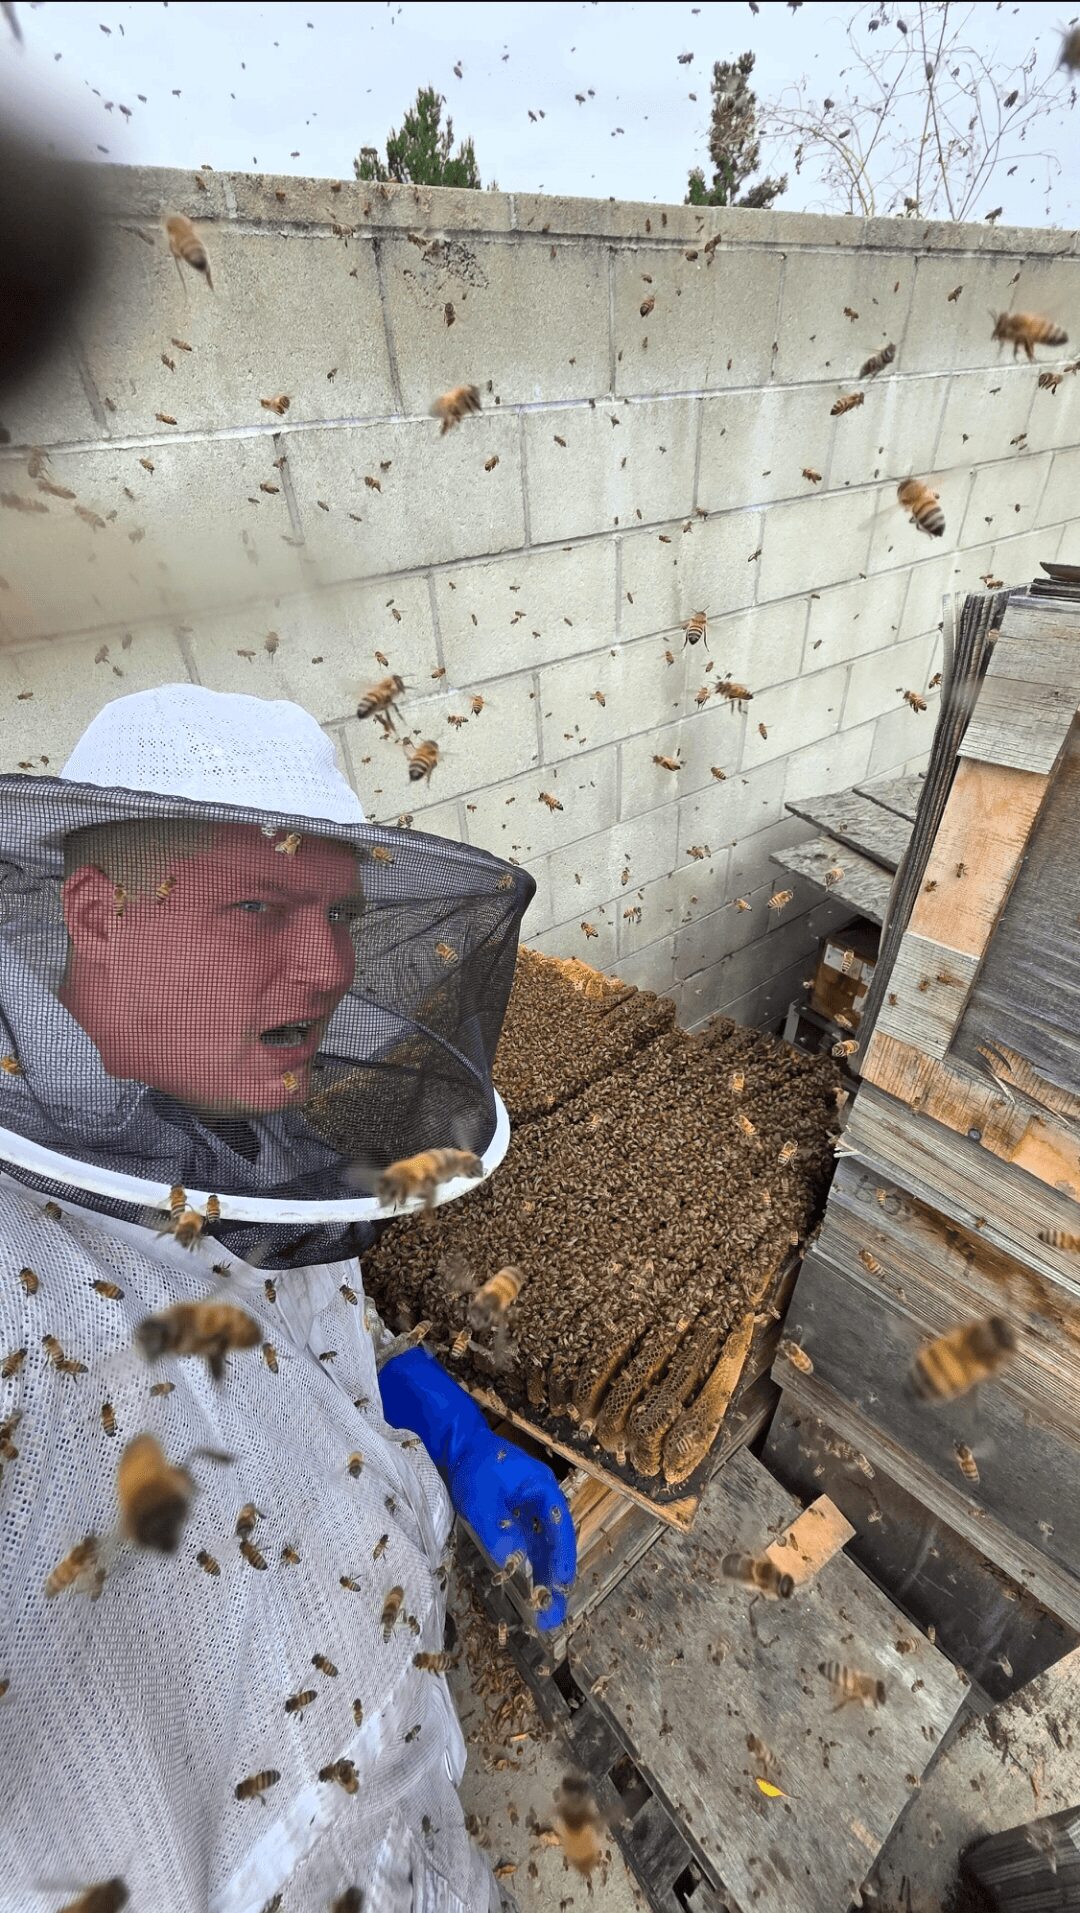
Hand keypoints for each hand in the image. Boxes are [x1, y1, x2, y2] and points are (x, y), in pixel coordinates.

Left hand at [447, 1429, 575, 1631]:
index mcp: (543, 1489)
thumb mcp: (482, 1501)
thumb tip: (512, 1564)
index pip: (559, 1528)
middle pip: (555, 1542)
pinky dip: (532, 1564)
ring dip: (545, 1575)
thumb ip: (497, 1532)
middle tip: (555, 1612)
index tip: (562, 1586)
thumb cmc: (474, 1468)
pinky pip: (530, 1543)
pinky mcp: (518, 1515)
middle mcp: (543, 1500)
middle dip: (556, 1577)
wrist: (459, 1446)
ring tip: (547, 1610)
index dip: (563, 1559)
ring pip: (544, 1547)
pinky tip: (532, 1587)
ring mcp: (531, 1508)